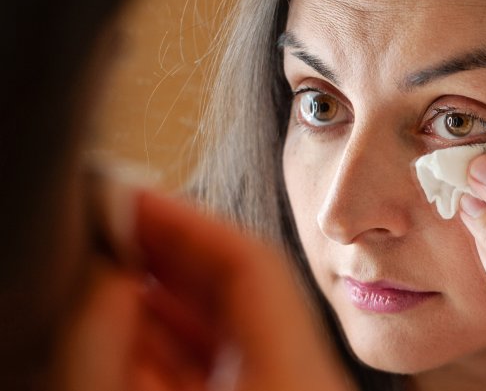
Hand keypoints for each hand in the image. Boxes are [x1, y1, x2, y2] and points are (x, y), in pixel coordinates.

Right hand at [55, 188, 349, 390]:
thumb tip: (105, 282)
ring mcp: (286, 384)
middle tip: (111, 221)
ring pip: (225, 324)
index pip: (251, 264)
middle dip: (168, 249)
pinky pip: (220, 358)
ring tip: (108, 265)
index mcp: (294, 373)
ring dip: (163, 293)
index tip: (128, 195)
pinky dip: (171, 336)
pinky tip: (129, 321)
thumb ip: (114, 352)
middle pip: (239, 287)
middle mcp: (299, 374)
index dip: (185, 220)